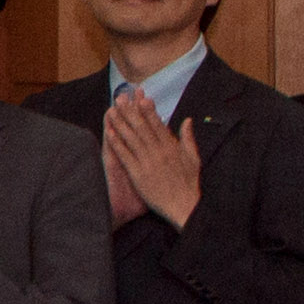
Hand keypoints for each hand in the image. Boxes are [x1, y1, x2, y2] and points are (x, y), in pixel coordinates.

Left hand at [102, 93, 201, 227]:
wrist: (184, 205)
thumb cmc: (189, 183)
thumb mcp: (193, 158)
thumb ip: (188, 138)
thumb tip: (187, 120)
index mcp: (172, 147)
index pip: (158, 124)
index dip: (148, 110)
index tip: (141, 98)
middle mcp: (159, 151)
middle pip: (142, 127)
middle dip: (130, 111)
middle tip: (121, 98)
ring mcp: (148, 162)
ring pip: (132, 138)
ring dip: (120, 123)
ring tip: (111, 111)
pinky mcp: (138, 174)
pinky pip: (126, 156)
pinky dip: (118, 144)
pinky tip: (110, 133)